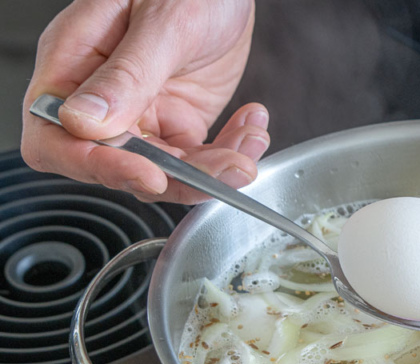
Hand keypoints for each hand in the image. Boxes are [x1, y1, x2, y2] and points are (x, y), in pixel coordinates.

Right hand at [21, 0, 267, 202]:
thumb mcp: (162, 22)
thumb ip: (128, 74)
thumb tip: (84, 122)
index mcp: (74, 62)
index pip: (57, 138)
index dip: (97, 166)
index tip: (149, 174)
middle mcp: (103, 95)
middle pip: (118, 165)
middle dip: (178, 176)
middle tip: (225, 167)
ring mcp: (143, 111)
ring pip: (166, 170)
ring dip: (214, 170)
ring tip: (251, 140)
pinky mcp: (180, 119)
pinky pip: (198, 158)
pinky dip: (231, 152)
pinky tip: (252, 126)